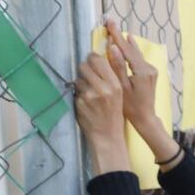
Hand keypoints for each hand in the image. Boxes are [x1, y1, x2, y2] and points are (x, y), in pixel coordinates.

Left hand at [74, 50, 128, 172]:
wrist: (108, 136)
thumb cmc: (114, 114)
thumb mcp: (118, 94)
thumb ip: (109, 77)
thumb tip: (96, 58)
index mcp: (115, 84)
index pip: (97, 59)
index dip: (92, 59)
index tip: (92, 63)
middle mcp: (103, 88)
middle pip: (84, 66)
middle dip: (84, 70)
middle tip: (89, 78)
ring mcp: (90, 95)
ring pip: (78, 79)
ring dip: (81, 84)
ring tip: (90, 95)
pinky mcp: (80, 102)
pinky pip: (75, 92)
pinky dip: (79, 96)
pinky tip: (86, 105)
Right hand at [102, 19, 160, 137]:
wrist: (146, 118)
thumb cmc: (131, 106)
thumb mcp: (121, 87)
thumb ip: (117, 67)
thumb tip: (112, 47)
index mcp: (142, 71)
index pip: (126, 50)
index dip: (116, 36)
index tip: (109, 23)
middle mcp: (149, 68)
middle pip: (132, 49)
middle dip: (120, 36)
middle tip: (110, 21)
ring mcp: (152, 71)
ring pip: (136, 53)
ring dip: (126, 42)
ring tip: (119, 30)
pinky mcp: (151, 73)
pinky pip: (139, 58)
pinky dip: (132, 50)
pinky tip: (130, 42)